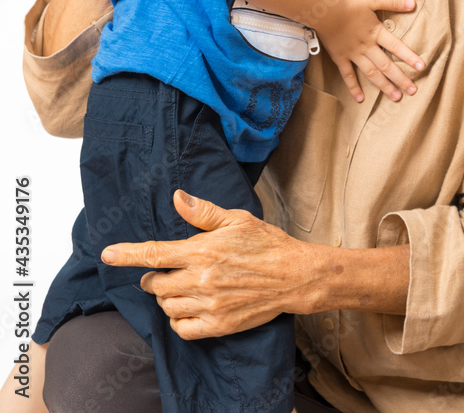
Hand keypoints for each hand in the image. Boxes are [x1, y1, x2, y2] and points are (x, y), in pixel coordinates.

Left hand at [101, 190, 315, 339]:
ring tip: (180, 286)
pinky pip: (182, 328)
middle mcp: (201, 280)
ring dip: (165, 297)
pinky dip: (178, 319)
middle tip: (166, 270)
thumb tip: (177, 197)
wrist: (293, 276)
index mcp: (202, 250)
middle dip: (153, 277)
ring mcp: (209, 305)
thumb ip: (203, 212)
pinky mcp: (218, 325)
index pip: (154, 253)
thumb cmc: (266, 243)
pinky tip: (187, 308)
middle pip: (155, 284)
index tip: (107, 253)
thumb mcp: (236, 219)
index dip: (127, 254)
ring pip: (166, 306)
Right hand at [317, 0, 423, 102]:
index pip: (397, 47)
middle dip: (400, 79)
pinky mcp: (340, 57)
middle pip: (386, 65)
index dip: (409, 56)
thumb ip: (393, 2)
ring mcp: (353, 54)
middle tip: (413, 91)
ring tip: (396, 97)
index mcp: (376, 32)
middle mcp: (367, 46)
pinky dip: (353, 87)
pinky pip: (348, 75)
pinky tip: (360, 99)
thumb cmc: (347, 2)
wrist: (323, 9)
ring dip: (384, 86)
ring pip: (371, 73)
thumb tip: (413, 2)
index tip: (421, 67)